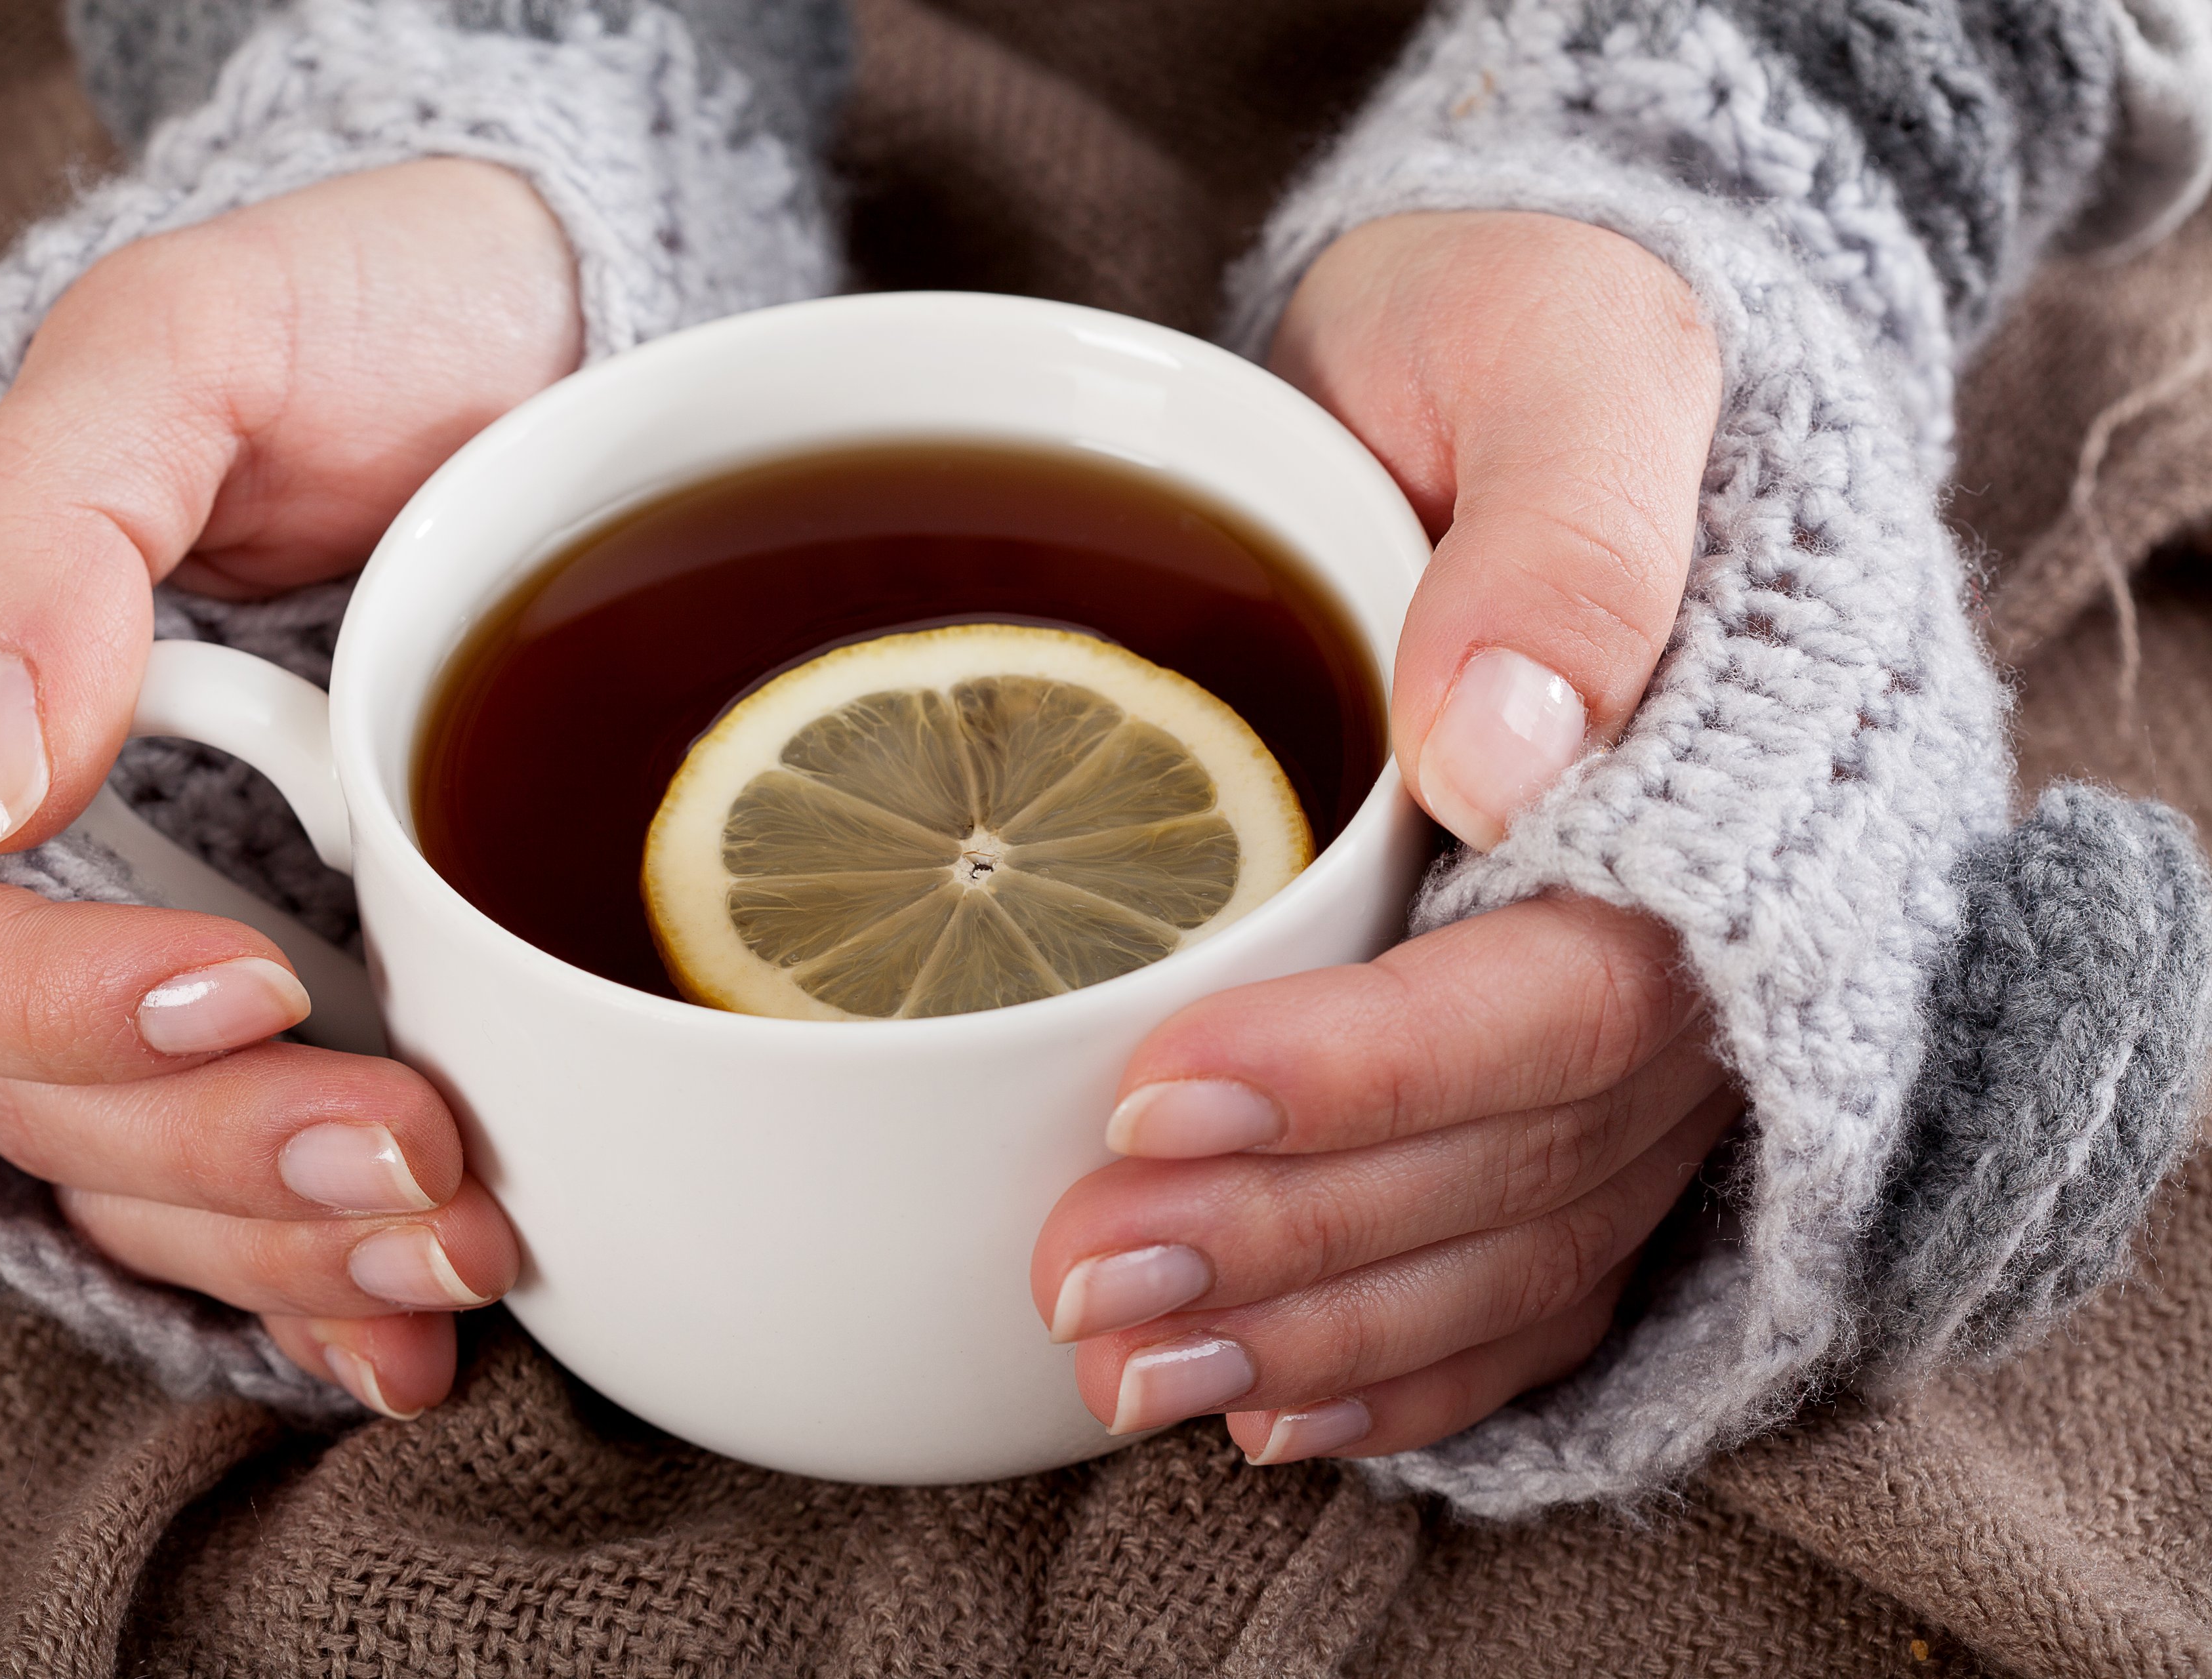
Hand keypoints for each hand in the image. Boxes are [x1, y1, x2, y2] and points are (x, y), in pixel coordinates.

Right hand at [0, 159, 583, 1416]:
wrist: (540, 354)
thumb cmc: (356, 318)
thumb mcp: (192, 345)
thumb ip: (48, 519)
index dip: (51, 1005)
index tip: (236, 983)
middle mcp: (68, 877)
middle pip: (49, 1107)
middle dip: (221, 1162)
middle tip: (414, 1145)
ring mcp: (192, 955)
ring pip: (163, 1187)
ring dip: (298, 1248)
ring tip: (465, 1237)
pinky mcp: (325, 1007)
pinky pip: (272, 1205)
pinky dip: (335, 1291)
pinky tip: (417, 1334)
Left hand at [1034, 211, 1731, 1460]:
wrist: (1532, 357)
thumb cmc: (1531, 327)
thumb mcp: (1547, 353)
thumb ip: (1563, 531)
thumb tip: (1514, 745)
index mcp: (1724, 791)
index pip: (1558, 995)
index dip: (1365, 1078)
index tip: (1154, 1094)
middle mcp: (1711, 943)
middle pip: (1515, 1159)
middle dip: (1290, 1239)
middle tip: (1081, 1280)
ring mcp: (1650, 1022)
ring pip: (1509, 1243)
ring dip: (1317, 1331)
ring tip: (1124, 1372)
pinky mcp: (1567, 1058)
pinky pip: (1528, 1262)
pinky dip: (1406, 1361)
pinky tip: (1268, 1405)